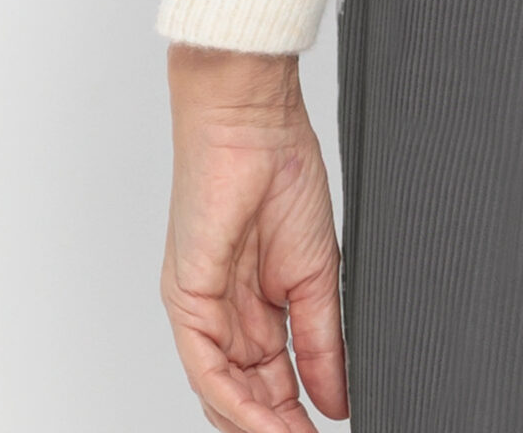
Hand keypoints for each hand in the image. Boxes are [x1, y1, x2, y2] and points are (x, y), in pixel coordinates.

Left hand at [161, 43, 347, 432]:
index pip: (273, 381)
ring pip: (223, 394)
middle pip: (246, 396)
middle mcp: (223, 315)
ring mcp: (201, 310)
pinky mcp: (186, 299)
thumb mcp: (317, 272)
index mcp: (254, 305)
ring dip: (258, 426)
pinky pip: (206, 369)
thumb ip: (322, 340)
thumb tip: (337, 397)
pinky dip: (235, 403)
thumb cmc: (282, 167)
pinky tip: (266, 423)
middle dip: (278, 428)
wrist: (254, 119)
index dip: (298, 416)